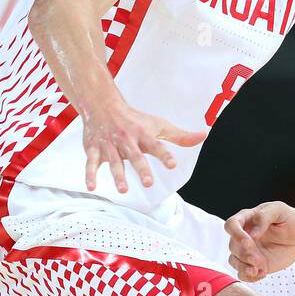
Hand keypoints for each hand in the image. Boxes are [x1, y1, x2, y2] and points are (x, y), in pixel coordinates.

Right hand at [82, 97, 206, 192]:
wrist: (102, 105)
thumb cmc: (135, 119)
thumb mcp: (159, 125)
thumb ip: (180, 136)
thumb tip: (204, 135)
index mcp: (143, 134)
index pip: (156, 146)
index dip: (165, 155)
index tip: (172, 165)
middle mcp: (127, 140)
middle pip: (135, 156)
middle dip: (141, 169)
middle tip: (148, 183)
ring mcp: (109, 145)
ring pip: (114, 161)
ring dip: (118, 175)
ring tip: (123, 190)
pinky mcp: (94, 149)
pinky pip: (91, 163)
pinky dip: (90, 174)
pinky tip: (91, 187)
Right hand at [225, 201, 294, 281]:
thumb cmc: (288, 218)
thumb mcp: (279, 210)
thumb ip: (264, 216)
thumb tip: (252, 233)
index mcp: (246, 219)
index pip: (231, 225)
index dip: (236, 234)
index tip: (248, 241)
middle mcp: (243, 236)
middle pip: (233, 246)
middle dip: (244, 254)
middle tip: (257, 259)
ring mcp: (247, 251)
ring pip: (234, 261)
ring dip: (244, 267)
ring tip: (260, 269)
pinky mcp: (254, 264)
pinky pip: (243, 274)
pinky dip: (250, 276)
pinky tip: (262, 273)